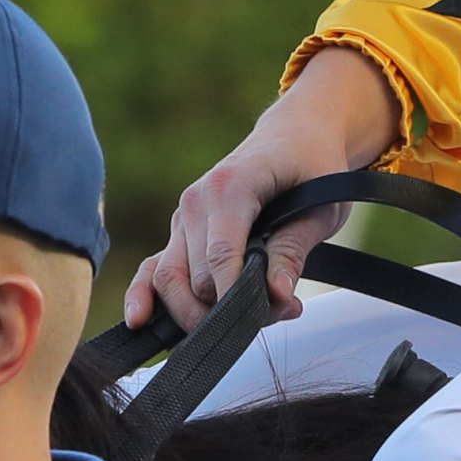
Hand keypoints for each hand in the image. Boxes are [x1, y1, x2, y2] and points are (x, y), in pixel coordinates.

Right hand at [125, 49, 398, 333]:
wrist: (294, 136)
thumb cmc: (313, 166)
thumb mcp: (321, 207)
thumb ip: (295, 251)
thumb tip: (277, 295)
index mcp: (230, 186)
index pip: (221, 257)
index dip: (239, 297)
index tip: (273, 312)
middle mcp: (196, 201)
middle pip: (195, 278)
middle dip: (229, 310)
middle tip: (276, 313)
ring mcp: (183, 217)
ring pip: (168, 279)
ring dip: (197, 313)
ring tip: (240, 324)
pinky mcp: (179, 232)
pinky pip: (152, 268)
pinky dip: (144, 295)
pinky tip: (138, 321)